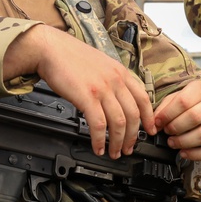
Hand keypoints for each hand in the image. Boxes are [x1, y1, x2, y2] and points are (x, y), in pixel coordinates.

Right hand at [5, 25, 154, 158]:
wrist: (50, 49)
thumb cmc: (70, 56)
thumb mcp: (101, 64)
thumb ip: (113, 79)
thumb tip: (118, 99)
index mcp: (120, 72)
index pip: (143, 98)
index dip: (149, 118)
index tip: (150, 130)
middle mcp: (115, 80)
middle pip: (133, 115)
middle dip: (132, 136)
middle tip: (128, 148)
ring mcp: (102, 89)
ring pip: (119, 122)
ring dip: (117, 142)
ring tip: (114, 152)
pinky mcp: (87, 97)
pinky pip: (98, 124)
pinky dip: (99, 140)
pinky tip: (98, 147)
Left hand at [153, 80, 200, 160]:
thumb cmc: (198, 103)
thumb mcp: (181, 96)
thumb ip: (166, 106)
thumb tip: (154, 122)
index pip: (183, 101)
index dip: (167, 114)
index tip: (159, 122)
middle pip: (194, 118)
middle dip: (175, 128)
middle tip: (167, 132)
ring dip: (183, 142)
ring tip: (173, 142)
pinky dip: (195, 155)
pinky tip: (184, 152)